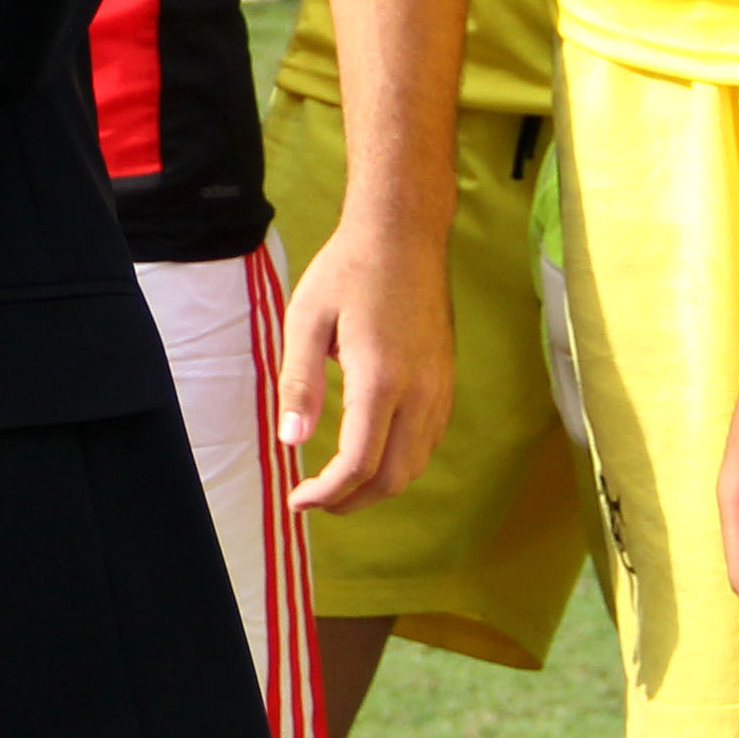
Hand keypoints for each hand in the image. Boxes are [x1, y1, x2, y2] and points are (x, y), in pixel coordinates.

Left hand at [278, 229, 449, 512]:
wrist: (404, 236)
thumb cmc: (348, 271)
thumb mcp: (307, 320)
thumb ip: (299, 383)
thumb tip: (291, 441)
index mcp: (380, 379)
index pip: (359, 463)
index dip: (327, 492)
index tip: (297, 499)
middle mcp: (420, 393)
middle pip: (393, 478)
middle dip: (351, 500)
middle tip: (313, 499)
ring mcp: (440, 389)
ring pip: (415, 465)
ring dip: (376, 486)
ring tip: (336, 484)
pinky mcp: (447, 383)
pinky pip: (428, 442)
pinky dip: (399, 463)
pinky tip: (370, 454)